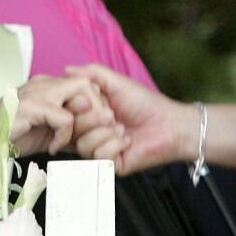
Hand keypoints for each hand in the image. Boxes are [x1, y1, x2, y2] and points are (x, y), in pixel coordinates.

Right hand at [0, 73, 109, 155]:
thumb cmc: (3, 136)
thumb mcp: (44, 135)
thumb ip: (66, 134)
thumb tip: (90, 143)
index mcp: (48, 87)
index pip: (88, 87)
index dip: (95, 110)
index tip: (89, 133)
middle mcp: (46, 84)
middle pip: (91, 86)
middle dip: (96, 114)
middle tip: (86, 138)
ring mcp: (38, 93)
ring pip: (83, 97)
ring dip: (84, 125)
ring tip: (70, 143)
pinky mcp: (32, 106)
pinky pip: (66, 118)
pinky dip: (64, 136)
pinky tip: (52, 147)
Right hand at [63, 63, 187, 174]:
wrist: (169, 124)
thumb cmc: (144, 103)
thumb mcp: (116, 82)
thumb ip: (92, 73)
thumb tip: (66, 69)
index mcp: (88, 113)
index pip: (66, 112)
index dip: (75, 106)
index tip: (91, 100)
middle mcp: (89, 132)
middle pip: (70, 129)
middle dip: (91, 119)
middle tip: (112, 114)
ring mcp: (98, 150)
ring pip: (83, 145)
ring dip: (105, 133)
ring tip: (123, 128)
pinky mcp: (109, 166)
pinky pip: (99, 157)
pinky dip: (115, 146)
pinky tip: (128, 141)